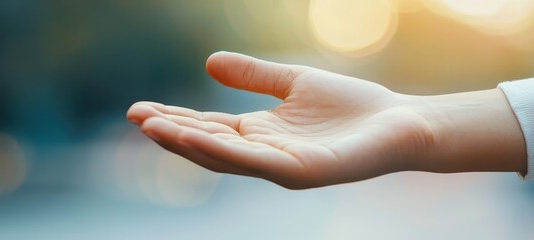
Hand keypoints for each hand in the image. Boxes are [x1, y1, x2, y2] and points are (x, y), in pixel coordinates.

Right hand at [127, 52, 525, 188]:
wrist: (398, 122)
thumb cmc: (351, 106)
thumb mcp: (293, 83)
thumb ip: (254, 76)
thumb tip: (210, 63)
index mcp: (261, 133)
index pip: (208, 127)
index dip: (174, 117)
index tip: (139, 108)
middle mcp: (264, 154)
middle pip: (208, 144)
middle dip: (170, 132)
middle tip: (134, 117)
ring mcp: (282, 167)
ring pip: (225, 157)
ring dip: (188, 143)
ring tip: (155, 126)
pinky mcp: (303, 172)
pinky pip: (257, 161)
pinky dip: (225, 150)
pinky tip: (199, 136)